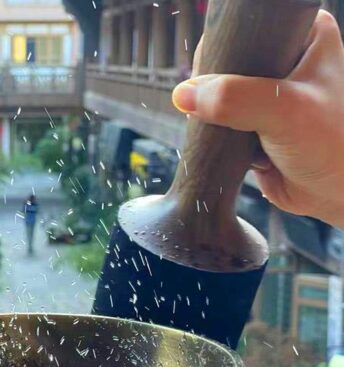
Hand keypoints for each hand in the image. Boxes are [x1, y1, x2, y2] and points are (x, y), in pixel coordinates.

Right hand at [172, 10, 343, 227]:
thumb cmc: (332, 146)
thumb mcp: (285, 110)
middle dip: (217, 90)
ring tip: (230, 130)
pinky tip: (232, 146)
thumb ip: (234, 97)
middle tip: (224, 110)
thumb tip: (184, 95)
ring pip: (221, 97)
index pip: (247, 29)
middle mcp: (285, 61)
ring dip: (216, 117)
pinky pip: (221, 124)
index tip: (216, 76)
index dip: (224, 49)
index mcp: (304, 35)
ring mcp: (267, 96)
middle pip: (228, 63)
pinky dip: (220, 136)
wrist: (333, 193)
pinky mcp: (253, 125)